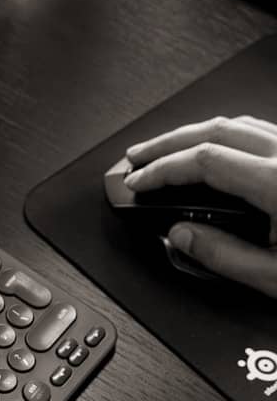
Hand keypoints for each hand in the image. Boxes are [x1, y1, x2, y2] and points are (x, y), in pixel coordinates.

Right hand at [124, 115, 276, 296]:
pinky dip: (227, 134)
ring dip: (196, 133)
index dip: (162, 169)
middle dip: (168, 142)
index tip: (138, 181)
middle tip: (137, 157)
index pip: (205, 160)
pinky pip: (259, 130)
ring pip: (239, 123)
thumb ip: (224, 256)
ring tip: (168, 149)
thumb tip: (182, 236)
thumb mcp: (275, 277)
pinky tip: (215, 147)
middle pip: (216, 129)